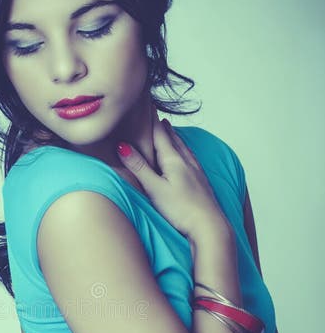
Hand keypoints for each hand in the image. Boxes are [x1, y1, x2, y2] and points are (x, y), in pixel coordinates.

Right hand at [117, 111, 226, 238]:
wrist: (209, 226)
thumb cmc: (181, 210)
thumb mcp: (154, 188)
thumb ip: (139, 167)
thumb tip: (122, 146)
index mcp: (174, 160)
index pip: (160, 134)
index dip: (152, 121)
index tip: (147, 105)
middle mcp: (187, 161)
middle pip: (173, 139)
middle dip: (163, 127)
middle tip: (156, 115)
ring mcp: (196, 171)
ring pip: (183, 148)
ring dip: (174, 138)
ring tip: (170, 129)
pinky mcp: (201, 182)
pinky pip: (190, 159)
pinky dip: (184, 151)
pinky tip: (187, 156)